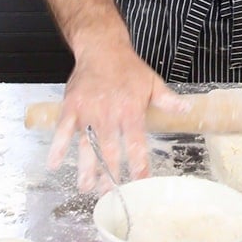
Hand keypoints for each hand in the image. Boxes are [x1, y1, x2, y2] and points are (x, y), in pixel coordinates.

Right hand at [46, 34, 185, 192]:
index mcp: (131, 110)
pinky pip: (62, 130)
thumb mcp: (152, 82)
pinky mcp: (71, 107)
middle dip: (110, 174)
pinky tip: (53, 164)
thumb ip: (167, 100)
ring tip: (86, 186)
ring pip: (86, 144)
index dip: (139, 164)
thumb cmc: (127, 67)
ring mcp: (88, 111)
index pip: (136, 142)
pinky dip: (57, 147)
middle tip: (109, 194)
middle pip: (110, 149)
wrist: (102, 48)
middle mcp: (109, 113)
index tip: (140, 182)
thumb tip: (188, 109)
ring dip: (86, 167)